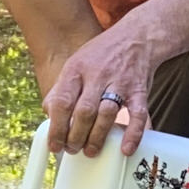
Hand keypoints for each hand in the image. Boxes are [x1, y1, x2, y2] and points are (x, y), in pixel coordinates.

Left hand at [43, 15, 156, 156]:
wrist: (137, 37)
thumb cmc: (103, 54)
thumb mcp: (76, 63)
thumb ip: (62, 88)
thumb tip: (48, 113)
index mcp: (77, 69)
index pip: (62, 102)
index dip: (56, 127)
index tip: (54, 145)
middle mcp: (98, 75)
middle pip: (84, 112)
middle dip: (75, 136)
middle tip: (72, 149)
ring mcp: (120, 83)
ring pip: (107, 114)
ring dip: (97, 137)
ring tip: (90, 151)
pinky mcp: (139, 90)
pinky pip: (137, 114)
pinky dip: (132, 134)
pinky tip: (125, 148)